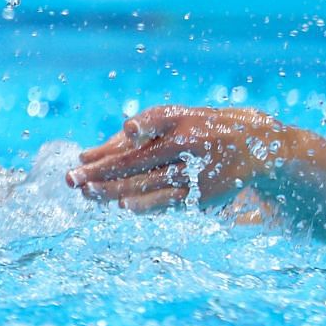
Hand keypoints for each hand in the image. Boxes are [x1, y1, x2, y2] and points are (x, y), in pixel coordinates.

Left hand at [68, 105, 292, 212]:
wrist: (255, 146)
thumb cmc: (198, 129)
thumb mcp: (173, 121)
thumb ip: (133, 135)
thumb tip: (88, 154)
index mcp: (179, 119)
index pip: (152, 121)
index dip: (137, 129)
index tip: (114, 139)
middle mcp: (188, 142)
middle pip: (138, 159)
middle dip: (101, 170)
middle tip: (71, 178)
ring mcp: (196, 171)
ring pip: (148, 183)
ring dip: (114, 190)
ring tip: (86, 193)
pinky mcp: (202, 195)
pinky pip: (168, 201)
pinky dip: (144, 204)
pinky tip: (122, 207)